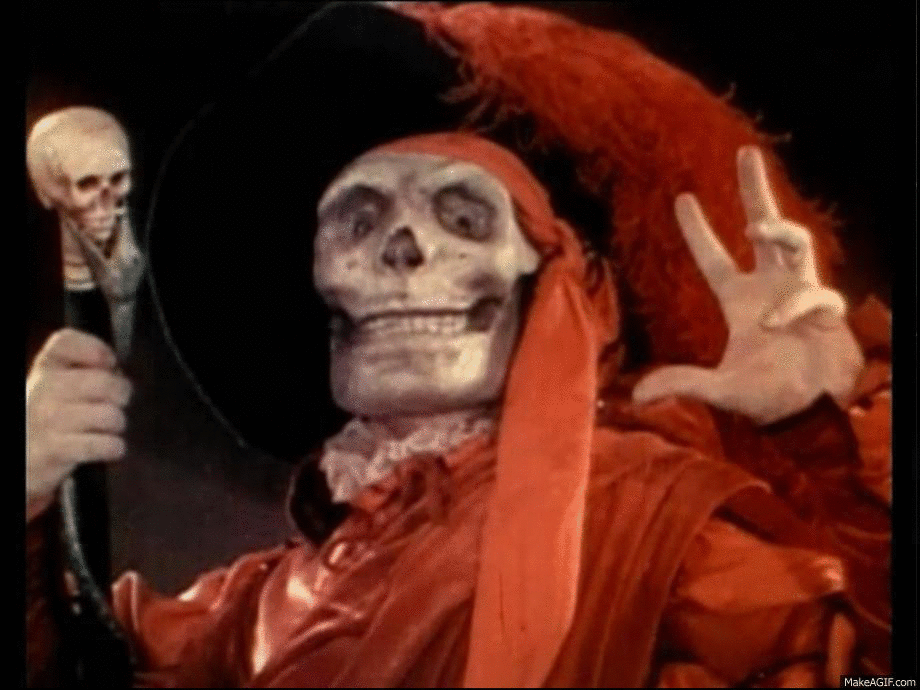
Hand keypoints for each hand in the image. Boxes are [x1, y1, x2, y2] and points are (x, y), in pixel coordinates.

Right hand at [26, 329, 130, 520]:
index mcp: (46, 367)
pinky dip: (114, 447)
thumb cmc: (53, 415)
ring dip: (117, 424)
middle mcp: (44, 388)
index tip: (109, 363)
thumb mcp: (61, 385)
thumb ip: (88, 371)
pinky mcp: (54, 449)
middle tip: (118, 402)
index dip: (96, 349)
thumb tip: (119, 373)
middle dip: (121, 393)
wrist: (24, 454)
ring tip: (108, 428)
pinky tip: (108, 447)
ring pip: (109, 415)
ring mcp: (48, 419)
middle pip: (103, 381)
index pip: (66, 341)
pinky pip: (103, 444)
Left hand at [633, 147, 863, 424]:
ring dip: (776, 229)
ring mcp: (799, 291)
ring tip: (753, 226)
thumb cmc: (766, 398)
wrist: (810, 411)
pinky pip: (814, 293)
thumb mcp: (717, 388)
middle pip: (764, 227)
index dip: (698, 229)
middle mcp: (769, 287)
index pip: (713, 257)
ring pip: (796, 239)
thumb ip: (681, 383)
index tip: (683, 198)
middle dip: (755, 190)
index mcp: (738, 300)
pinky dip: (797, 305)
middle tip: (745, 152)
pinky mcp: (827, 306)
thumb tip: (638, 396)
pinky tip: (782, 323)